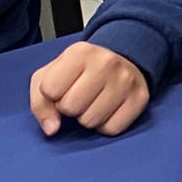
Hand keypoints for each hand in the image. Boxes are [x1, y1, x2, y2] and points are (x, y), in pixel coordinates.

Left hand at [29, 42, 150, 137]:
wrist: (122, 60)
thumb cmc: (81, 71)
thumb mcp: (51, 75)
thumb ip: (40, 102)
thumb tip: (52, 129)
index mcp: (79, 52)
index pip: (50, 90)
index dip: (52, 94)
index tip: (63, 87)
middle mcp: (105, 62)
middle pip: (71, 107)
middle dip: (70, 108)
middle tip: (79, 96)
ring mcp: (125, 80)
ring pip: (91, 121)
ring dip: (87, 118)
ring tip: (93, 102)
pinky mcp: (140, 98)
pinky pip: (112, 129)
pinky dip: (106, 125)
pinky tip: (107, 110)